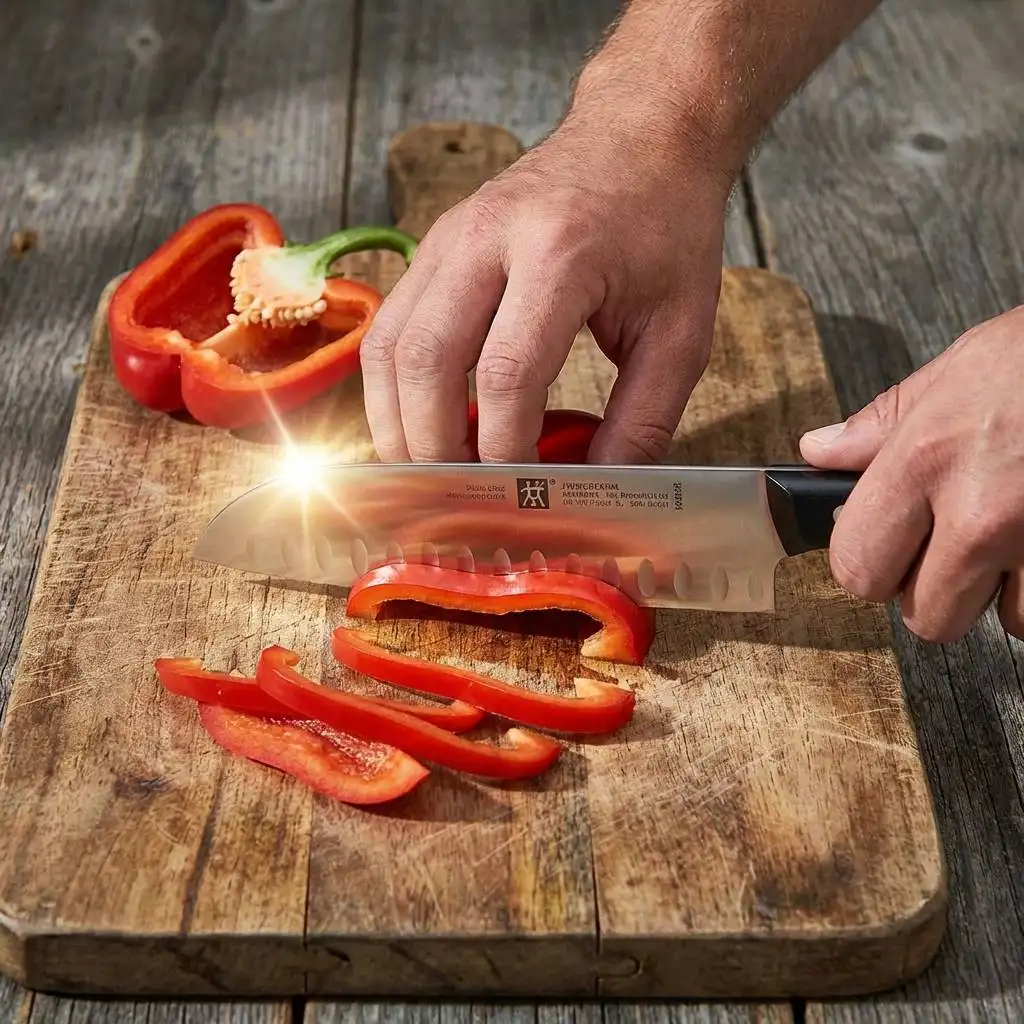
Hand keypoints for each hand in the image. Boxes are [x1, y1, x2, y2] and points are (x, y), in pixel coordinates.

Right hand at [359, 110, 733, 464]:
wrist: (641, 135)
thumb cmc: (666, 229)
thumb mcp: (681, 330)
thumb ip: (643, 419)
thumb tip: (596, 492)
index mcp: (561, 253)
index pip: (507, 373)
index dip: (504, 449)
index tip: (521, 495)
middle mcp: (488, 237)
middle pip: (425, 361)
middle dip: (433, 448)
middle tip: (459, 501)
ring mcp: (449, 236)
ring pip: (387, 347)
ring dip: (398, 424)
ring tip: (431, 473)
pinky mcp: (432, 245)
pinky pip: (387, 329)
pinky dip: (394, 390)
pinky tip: (422, 423)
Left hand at [800, 304, 1023, 641]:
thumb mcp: (957, 369)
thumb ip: (881, 425)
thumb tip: (821, 452)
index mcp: (925, 462)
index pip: (857, 566)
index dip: (865, 564)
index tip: (882, 547)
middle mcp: (981, 513)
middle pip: (925, 618)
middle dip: (931, 591)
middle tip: (949, 546)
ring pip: (1002, 622)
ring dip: (1001, 593)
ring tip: (1013, 533)